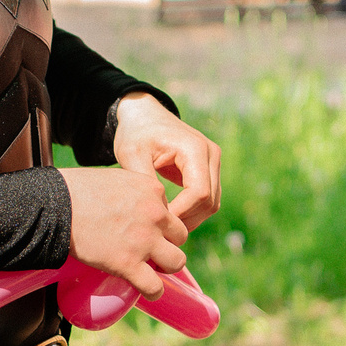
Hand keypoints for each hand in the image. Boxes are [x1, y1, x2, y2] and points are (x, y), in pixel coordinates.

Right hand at [61, 166, 187, 296]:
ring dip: (165, 267)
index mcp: (152, 190)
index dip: (159, 224)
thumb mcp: (116, 178)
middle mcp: (155, 214)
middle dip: (167, 244)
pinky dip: (152, 291)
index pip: (170, 212)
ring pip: (177, 262)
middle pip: (180, 236)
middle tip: (149, 249)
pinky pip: (154, 286)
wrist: (54, 205)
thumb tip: (133, 205)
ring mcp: (144, 240)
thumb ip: (133, 191)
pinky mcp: (128, 264)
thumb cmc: (76, 190)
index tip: (144, 229)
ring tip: (151, 269)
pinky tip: (145, 290)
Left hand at [111, 93, 221, 227]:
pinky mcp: (209, 169)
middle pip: (210, 201)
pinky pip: (209, 198)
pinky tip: (172, 217)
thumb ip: (146, 183)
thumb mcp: (132, 155)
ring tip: (165, 225)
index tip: (158, 222)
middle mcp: (211, 154)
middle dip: (187, 219)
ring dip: (192, 218)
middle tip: (160, 229)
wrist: (144, 115)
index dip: (181, 213)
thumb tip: (158, 214)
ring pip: (212, 203)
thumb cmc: (136, 133)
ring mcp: (213, 161)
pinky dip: (193, 212)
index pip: (199, 192)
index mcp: (194, 148)